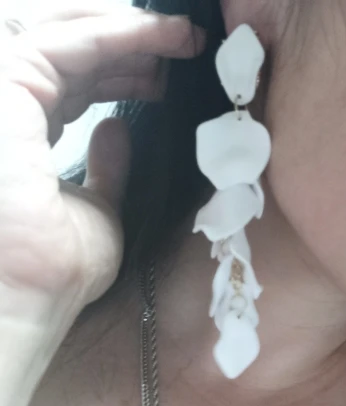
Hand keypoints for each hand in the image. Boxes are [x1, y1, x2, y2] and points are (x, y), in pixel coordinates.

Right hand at [0, 2, 204, 320]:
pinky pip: (65, 44)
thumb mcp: (101, 209)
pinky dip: (115, 34)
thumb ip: (107, 168)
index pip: (72, 81)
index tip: (168, 72)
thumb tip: (115, 130)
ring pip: (65, 34)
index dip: (120, 70)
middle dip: (129, 42)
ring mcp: (3, 97)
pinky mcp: (6, 90)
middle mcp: (11, 109)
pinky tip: (158, 36)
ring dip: (127, 29)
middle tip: (185, 43)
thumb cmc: (61, 267)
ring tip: (181, 36)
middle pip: (69, 50)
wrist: (39, 292)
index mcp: (24, 133)